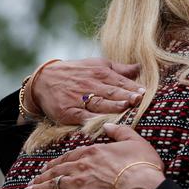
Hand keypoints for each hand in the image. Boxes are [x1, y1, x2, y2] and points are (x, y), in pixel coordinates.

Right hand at [22, 58, 145, 124]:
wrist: (44, 81)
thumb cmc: (76, 73)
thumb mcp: (96, 65)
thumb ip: (119, 69)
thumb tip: (140, 67)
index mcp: (99, 73)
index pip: (119, 81)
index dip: (132, 87)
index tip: (144, 92)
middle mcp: (90, 85)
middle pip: (111, 92)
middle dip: (125, 95)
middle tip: (138, 99)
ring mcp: (79, 99)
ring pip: (99, 103)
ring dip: (113, 106)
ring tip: (126, 108)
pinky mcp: (69, 112)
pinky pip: (83, 117)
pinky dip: (93, 120)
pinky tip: (104, 123)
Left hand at [25, 124, 164, 188]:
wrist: (142, 187)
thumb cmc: (142, 165)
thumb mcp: (134, 141)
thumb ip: (119, 131)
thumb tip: (108, 125)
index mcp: (93, 152)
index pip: (70, 156)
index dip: (58, 161)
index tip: (50, 165)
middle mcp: (81, 166)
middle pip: (57, 170)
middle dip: (44, 174)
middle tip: (34, 179)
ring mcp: (78, 183)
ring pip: (53, 184)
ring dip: (39, 187)